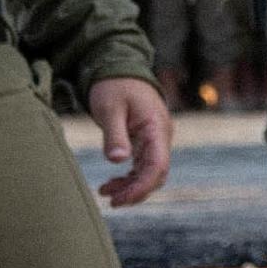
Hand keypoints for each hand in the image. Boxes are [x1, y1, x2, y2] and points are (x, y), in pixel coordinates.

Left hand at [86, 75, 175, 207]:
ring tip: (105, 192)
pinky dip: (130, 177)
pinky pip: (143, 165)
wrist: (119, 67)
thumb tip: (118, 161)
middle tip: (111, 200)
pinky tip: (113, 182)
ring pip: (150, 172)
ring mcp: (155, 139)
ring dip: (131, 186)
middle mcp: (161, 136)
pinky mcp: (147, 140)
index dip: (142, 187)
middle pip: (156, 174)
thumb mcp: (109, 108)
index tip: (121, 199)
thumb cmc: (114, 85)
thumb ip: (115, 135)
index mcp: (156, 128)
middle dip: (135, 191)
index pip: (158, 166)